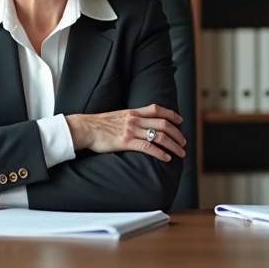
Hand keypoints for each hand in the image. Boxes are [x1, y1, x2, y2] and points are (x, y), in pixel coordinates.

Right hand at [65, 104, 185, 162]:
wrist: (85, 128)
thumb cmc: (98, 125)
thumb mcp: (117, 116)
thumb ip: (129, 119)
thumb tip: (139, 124)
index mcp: (132, 112)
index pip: (157, 109)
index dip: (171, 114)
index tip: (180, 120)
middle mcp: (135, 119)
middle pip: (163, 124)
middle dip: (177, 134)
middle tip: (183, 142)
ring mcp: (131, 131)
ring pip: (159, 136)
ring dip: (173, 145)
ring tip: (180, 152)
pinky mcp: (126, 142)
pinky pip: (148, 147)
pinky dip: (160, 153)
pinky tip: (166, 158)